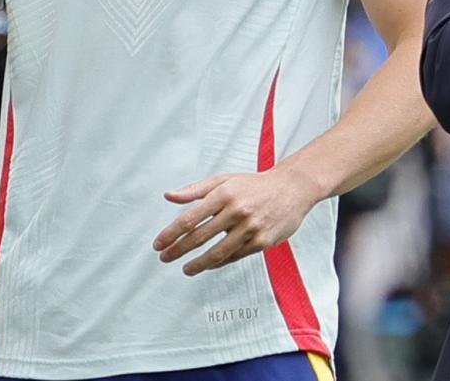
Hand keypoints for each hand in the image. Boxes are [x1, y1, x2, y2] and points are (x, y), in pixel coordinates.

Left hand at [152, 165, 324, 275]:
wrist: (291, 189)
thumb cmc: (252, 184)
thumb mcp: (223, 180)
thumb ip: (194, 190)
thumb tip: (168, 196)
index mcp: (223, 194)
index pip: (190, 218)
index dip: (171, 233)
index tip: (158, 244)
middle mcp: (236, 211)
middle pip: (200, 236)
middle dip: (178, 250)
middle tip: (164, 258)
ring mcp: (250, 228)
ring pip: (218, 252)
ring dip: (198, 263)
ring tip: (185, 269)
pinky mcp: (263, 242)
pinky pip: (236, 256)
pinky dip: (219, 263)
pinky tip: (208, 265)